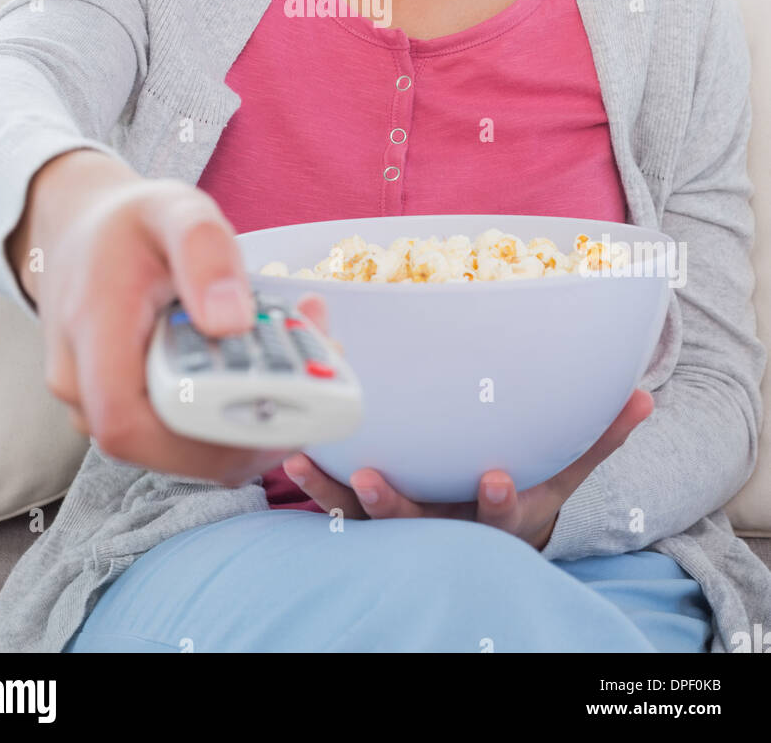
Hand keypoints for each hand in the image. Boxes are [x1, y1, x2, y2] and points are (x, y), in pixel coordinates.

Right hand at [30, 162, 300, 483]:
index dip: (202, 434)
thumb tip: (231, 321)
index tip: (277, 404)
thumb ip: (203, 251)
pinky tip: (280, 369)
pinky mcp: (133, 414)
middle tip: (321, 375)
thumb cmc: (129, 224)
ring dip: (253, 420)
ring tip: (312, 360)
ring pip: (185, 446)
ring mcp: (106, 407)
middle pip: (170, 447)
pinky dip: (239, 411)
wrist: (86, 234)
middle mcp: (85, 386)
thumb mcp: (172, 209)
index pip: (127, 422)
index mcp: (91, 331)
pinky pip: (188, 432)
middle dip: (253, 425)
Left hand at [287, 294, 654, 550]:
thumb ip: (601, 436)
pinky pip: (336, 502)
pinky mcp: (369, 513)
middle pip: (421, 525)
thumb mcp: (568, 470)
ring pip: (366, 518)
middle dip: (398, 505)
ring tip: (304, 460)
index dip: (499, 500)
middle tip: (377, 481)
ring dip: (336, 491)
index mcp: (497, 516)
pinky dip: (315, 481)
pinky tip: (289, 453)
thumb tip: (644, 395)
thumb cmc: (530, 486)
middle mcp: (446, 526)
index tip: (496, 478)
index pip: (501, 515)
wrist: (490, 538)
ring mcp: (406, 524)